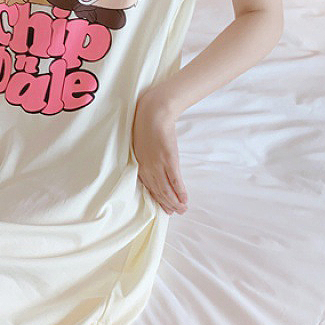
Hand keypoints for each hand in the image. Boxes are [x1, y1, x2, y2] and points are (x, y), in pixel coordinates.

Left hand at [131, 92, 187, 214]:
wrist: (154, 112)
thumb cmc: (146, 124)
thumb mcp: (140, 143)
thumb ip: (145, 156)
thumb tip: (152, 163)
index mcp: (139, 164)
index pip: (149, 187)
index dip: (157, 199)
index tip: (163, 208)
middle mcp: (147, 167)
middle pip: (158, 191)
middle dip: (167, 204)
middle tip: (175, 213)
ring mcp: (158, 164)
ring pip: (166, 189)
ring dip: (175, 202)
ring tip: (182, 210)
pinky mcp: (169, 159)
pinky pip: (175, 180)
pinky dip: (180, 192)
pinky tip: (184, 199)